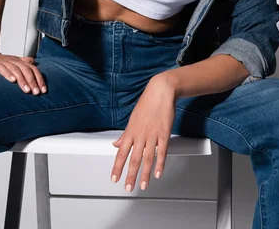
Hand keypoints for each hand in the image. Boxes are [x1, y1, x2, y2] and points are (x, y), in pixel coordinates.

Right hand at [0, 51, 46, 94]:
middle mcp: (15, 61)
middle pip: (27, 70)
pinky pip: (2, 69)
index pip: (34, 69)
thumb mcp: (15, 63)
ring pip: (16, 70)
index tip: (43, 91)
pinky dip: (8, 74)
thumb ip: (25, 64)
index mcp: (21, 62)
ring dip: (22, 80)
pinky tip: (12, 81)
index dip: (39, 79)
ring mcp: (5, 62)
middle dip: (33, 82)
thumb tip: (36, 65)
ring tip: (27, 90)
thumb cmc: (1, 62)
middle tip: (36, 93)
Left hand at [110, 72, 177, 191]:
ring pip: (147, 158)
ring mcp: (152, 135)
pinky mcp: (164, 133)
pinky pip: (162, 151)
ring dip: (144, 173)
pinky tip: (158, 173)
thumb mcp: (132, 119)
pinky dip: (160, 164)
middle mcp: (140, 134)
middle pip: (134, 158)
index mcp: (130, 131)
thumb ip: (125, 134)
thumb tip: (116, 144)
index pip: (121, 152)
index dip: (117, 166)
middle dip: (130, 175)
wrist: (160, 91)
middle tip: (128, 187)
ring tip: (143, 185)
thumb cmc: (147, 104)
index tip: (114, 178)